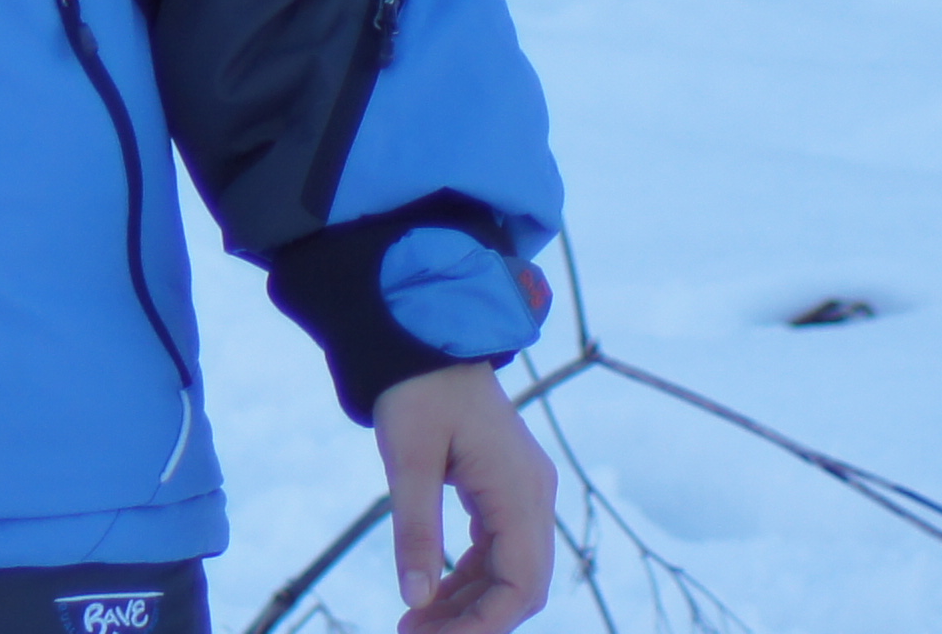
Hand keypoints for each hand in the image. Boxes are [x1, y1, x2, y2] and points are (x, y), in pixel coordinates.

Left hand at [375, 362, 555, 632]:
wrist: (423, 337)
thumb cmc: (416, 391)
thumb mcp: (408, 462)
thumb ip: (415, 532)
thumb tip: (416, 598)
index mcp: (521, 491)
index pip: (523, 583)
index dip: (487, 623)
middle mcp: (533, 496)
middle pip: (520, 584)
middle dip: (473, 620)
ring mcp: (522, 492)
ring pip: (507, 570)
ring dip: (467, 602)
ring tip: (414, 623)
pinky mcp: (504, 488)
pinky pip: (496, 548)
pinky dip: (467, 575)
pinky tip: (429, 592)